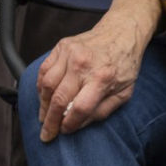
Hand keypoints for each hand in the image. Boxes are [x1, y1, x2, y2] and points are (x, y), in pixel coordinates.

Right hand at [34, 15, 150, 141]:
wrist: (122, 31)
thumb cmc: (124, 63)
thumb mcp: (124, 91)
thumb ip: (102, 111)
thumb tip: (77, 125)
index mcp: (103, 78)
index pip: (79, 108)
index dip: (69, 124)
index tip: (64, 131)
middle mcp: (84, 65)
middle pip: (59, 100)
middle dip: (50, 122)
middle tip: (46, 134)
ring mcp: (70, 53)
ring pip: (47, 86)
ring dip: (43, 105)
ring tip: (44, 117)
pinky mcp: (62, 46)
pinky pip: (44, 70)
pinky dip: (40, 86)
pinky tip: (44, 97)